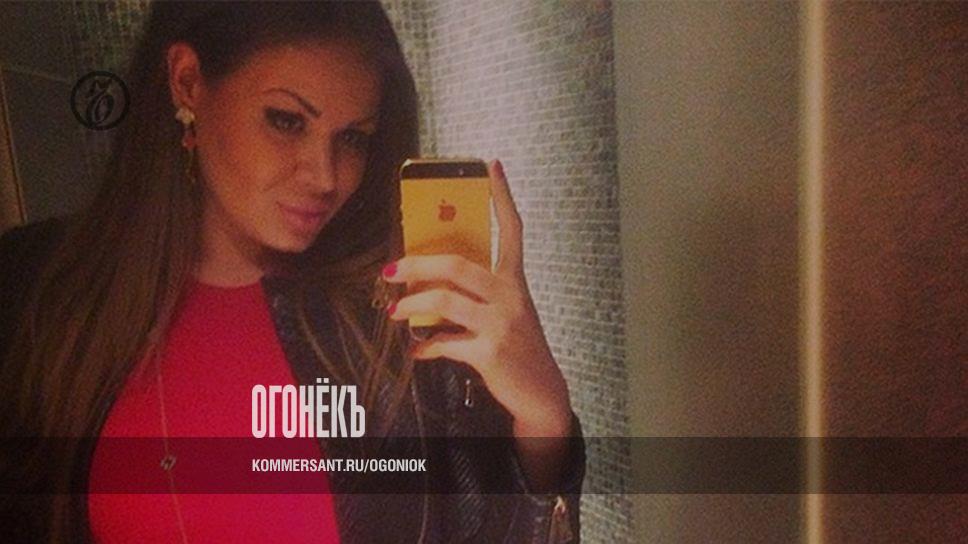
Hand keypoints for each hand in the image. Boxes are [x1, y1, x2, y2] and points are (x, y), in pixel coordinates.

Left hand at [382, 160, 572, 437]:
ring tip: (395, 312)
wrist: (541, 391)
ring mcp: (501, 324)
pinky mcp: (490, 352)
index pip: (512, 229)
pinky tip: (417, 350)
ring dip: (411, 307)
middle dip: (417, 265)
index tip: (492, 166)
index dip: (503, 197)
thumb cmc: (517, 346)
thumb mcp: (505, 312)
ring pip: (444, 302)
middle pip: (457, 265)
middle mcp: (510, 296)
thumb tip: (427, 287)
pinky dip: (425, 347)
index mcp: (515, 280)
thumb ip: (476, 295)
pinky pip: (445, 343)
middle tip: (391, 271)